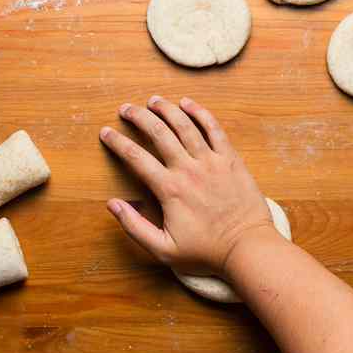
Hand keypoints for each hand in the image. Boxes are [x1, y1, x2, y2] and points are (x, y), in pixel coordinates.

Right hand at [101, 96, 280, 275]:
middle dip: (138, 117)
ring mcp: (212, 162)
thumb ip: (134, 227)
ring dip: (167, 109)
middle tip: (126, 108)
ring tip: (153, 100)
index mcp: (169, 190)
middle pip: (159, 133)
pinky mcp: (231, 160)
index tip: (106, 132)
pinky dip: (200, 113)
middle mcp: (189, 170)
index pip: (136, 158)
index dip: (117, 142)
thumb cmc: (205, 252)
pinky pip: (214, 129)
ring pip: (185, 126)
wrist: (247, 248)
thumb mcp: (162, 249)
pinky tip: (188, 103)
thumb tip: (113, 204)